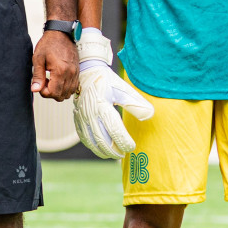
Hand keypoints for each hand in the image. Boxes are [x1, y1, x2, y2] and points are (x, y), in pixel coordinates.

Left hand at [31, 30, 78, 100]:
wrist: (61, 33)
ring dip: (58, 91)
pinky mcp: (77, 71)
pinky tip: (57, 79)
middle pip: (61, 96)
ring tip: (50, 80)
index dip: (44, 92)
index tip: (39, 84)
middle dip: (51, 93)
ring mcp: (75, 73)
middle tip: (44, 82)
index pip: (54, 93)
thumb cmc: (48, 44)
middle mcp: (70, 73)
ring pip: (68, 93)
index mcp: (60, 71)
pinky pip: (73, 87)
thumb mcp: (38, 59)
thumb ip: (37, 76)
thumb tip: (35, 89)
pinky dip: (65, 87)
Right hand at [72, 29, 153, 158]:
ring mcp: (82, 117)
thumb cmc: (108, 81)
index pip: (115, 130)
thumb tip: (149, 116)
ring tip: (113, 154)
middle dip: (113, 150)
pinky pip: (83, 137)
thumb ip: (137, 103)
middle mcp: (90, 114)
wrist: (87, 73)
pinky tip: (100, 149)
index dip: (124, 142)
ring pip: (91, 141)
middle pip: (102, 139)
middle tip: (123, 154)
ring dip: (102, 151)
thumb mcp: (124, 89)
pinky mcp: (77, 119)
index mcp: (103, 106)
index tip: (132, 147)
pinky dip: (92, 146)